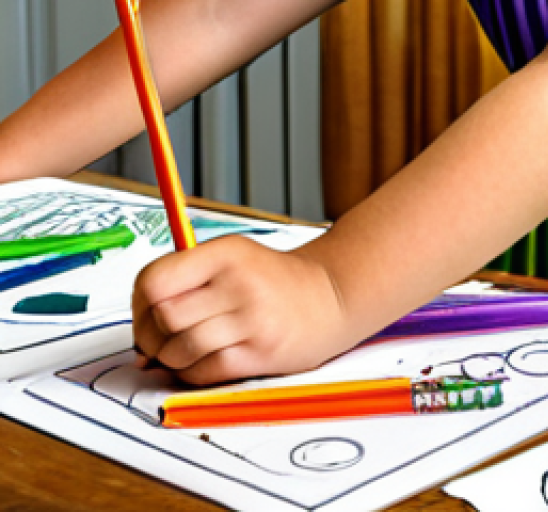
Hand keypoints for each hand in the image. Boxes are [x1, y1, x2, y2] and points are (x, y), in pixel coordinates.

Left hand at [132, 235, 347, 384]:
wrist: (330, 296)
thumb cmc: (272, 280)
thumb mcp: (232, 258)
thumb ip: (186, 283)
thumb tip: (139, 338)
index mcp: (225, 253)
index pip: (154, 281)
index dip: (139, 305)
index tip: (147, 314)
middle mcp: (238, 282)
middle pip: (163, 319)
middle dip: (152, 338)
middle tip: (161, 340)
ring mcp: (251, 319)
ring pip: (179, 351)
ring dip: (173, 359)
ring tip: (187, 351)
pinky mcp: (260, 352)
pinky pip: (203, 373)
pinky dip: (194, 374)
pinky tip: (207, 361)